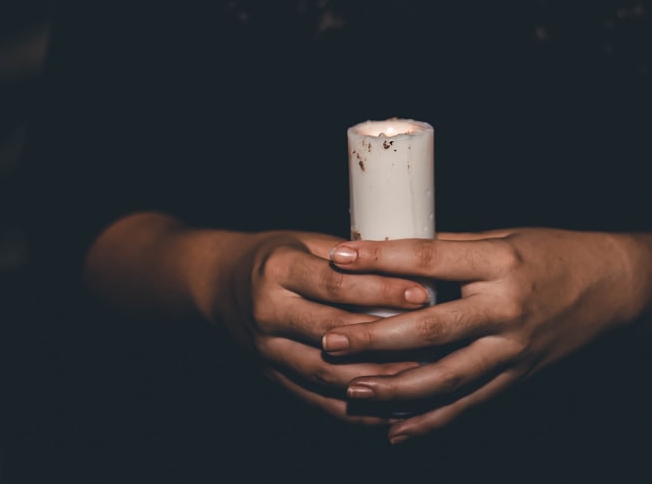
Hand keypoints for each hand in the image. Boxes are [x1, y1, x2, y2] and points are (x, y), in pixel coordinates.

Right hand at [212, 230, 433, 424]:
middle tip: (432, 341)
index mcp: (279, 269)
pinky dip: (354, 409)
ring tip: (420, 379)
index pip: (337, 284)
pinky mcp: (271, 376)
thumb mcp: (306, 241)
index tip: (423, 293)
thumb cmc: (276, 257)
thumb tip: (415, 263)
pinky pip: (316, 399)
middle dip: (386, 338)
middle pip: (334, 331)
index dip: (381, 291)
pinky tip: (389, 410)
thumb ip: (353, 257)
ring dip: (375, 379)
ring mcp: (266, 350)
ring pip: (327, 372)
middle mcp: (268, 312)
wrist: (219, 285)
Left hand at [320, 228, 642, 440]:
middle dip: (378, 335)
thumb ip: (451, 248)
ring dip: (397, 387)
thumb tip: (392, 250)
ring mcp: (513, 349)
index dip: (381, 259)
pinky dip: (432, 421)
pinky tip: (395, 431)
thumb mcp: (505, 237)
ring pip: (449, 376)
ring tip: (354, 390)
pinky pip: (470, 404)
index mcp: (500, 262)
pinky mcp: (518, 376)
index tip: (339, 257)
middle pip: (433, 327)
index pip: (430, 260)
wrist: (615, 289)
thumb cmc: (556, 254)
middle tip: (332, 339)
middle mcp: (506, 308)